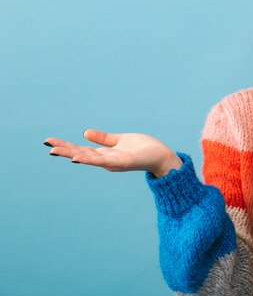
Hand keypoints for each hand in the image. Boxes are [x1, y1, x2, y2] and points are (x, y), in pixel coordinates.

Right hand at [44, 129, 181, 177]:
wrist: (162, 157)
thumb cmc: (144, 148)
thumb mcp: (120, 140)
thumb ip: (104, 139)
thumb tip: (84, 133)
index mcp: (105, 154)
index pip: (81, 149)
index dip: (66, 146)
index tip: (49, 141)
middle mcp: (106, 160)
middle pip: (81, 154)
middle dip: (64, 150)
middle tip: (47, 146)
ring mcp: (114, 162)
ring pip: (89, 158)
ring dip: (72, 155)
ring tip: (56, 151)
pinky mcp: (123, 161)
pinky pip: (104, 160)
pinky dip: (91, 159)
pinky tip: (78, 157)